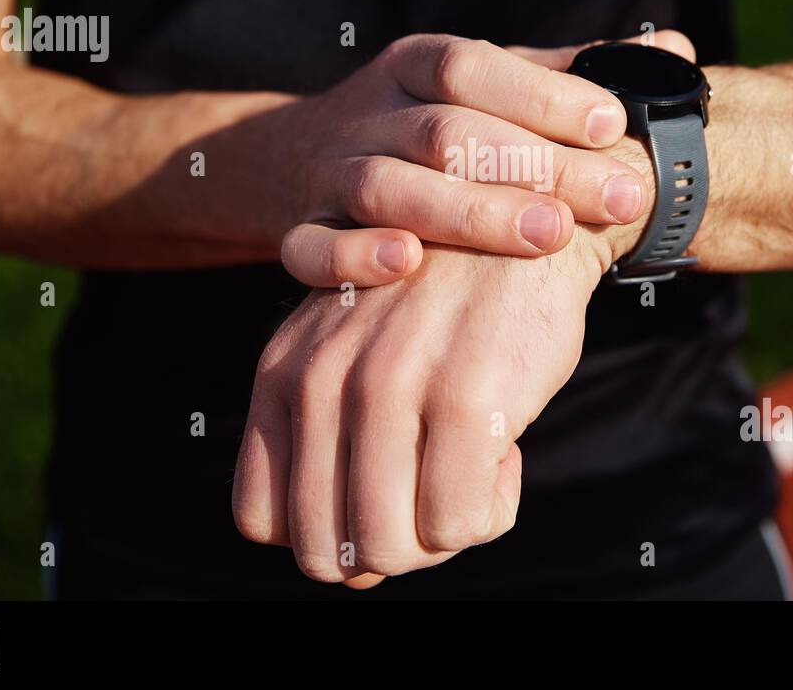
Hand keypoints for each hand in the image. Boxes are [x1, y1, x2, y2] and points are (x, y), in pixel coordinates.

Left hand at [231, 229, 609, 585]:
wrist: (529, 215)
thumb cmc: (445, 304)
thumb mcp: (361, 358)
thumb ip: (338, 452)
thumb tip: (355, 577)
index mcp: (283, 374)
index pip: (263, 520)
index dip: (326, 533)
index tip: (383, 496)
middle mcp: (323, 382)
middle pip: (329, 552)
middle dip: (390, 547)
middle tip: (438, 491)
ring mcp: (391, 389)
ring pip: (394, 549)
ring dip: (443, 533)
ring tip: (473, 468)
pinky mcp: (464, 399)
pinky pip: (461, 524)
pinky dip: (491, 510)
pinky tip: (507, 447)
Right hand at [276, 34, 648, 286]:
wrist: (295, 158)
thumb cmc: (428, 125)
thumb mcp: (490, 87)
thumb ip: (572, 75)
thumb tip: (673, 50)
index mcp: (415, 65)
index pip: (472, 68)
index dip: (542, 93)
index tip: (614, 122)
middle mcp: (370, 112)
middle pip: (446, 131)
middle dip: (535, 165)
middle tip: (617, 196)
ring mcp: (330, 172)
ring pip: (388, 187)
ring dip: (468, 212)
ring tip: (549, 234)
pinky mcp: (299, 229)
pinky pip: (310, 245)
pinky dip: (353, 256)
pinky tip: (407, 265)